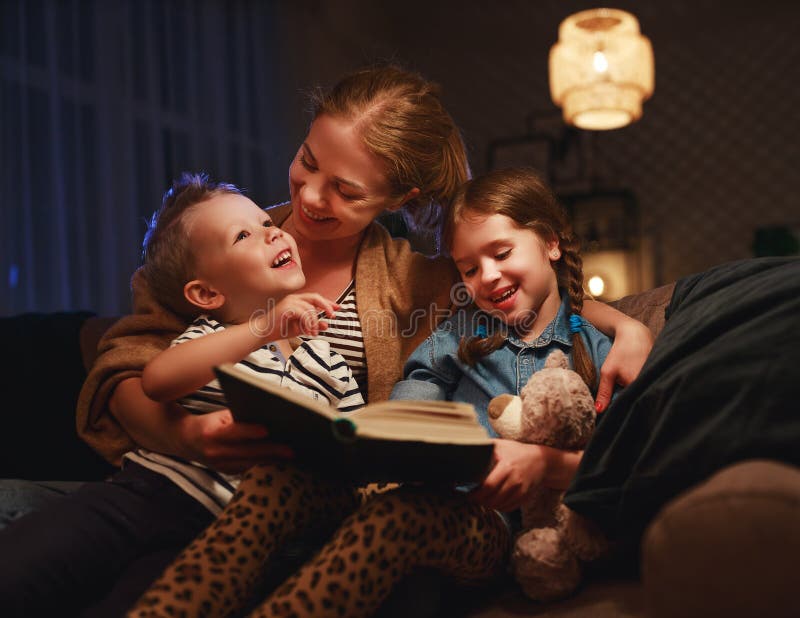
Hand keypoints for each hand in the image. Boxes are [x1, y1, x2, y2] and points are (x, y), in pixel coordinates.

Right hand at [177, 407, 293, 473]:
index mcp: (212, 434)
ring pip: (251, 464)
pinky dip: (265, 464)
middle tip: (291, 450)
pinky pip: (249, 469)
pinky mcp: (227, 472)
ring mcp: (220, 466)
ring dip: (272, 460)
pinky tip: (280, 460)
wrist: (186, 441)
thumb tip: (268, 412)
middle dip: (271, 451)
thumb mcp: (220, 416)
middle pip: (247, 452)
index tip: (267, 430)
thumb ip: (240, 417)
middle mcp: (215, 452)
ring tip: (291, 456)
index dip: (250, 431)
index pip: (234, 432)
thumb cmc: (210, 423)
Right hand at [269, 293, 338, 338]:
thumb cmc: (279, 329)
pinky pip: (304, 313)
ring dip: (315, 322)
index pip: (316, 298)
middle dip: (326, 306)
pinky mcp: (287, 308)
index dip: (328, 302)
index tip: (338, 308)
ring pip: (310, 308)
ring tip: (314, 333)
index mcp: (297, 300)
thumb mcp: (301, 328)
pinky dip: (309, 323)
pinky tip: (309, 332)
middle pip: (315, 297)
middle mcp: (294, 298)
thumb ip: (313, 325)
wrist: (263, 333)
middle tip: (332, 315)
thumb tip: (326, 325)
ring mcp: (290, 302)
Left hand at [468, 439, 546, 511]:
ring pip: (500, 505)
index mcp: (506, 466)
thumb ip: (485, 446)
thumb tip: (467, 446)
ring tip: (481, 500)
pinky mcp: (524, 497)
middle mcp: (515, 480)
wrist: (542, 461)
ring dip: (488, 506)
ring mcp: (521, 490)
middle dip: (480, 501)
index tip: (469, 494)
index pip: (489, 485)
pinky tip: (493, 502)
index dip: (476, 493)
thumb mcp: (502, 444)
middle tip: (472, 499)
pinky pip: (509, 508)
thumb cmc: (517, 452)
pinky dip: (499, 508)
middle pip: (493, 499)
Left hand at [595, 320, 653, 411]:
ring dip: (636, 397)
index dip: (621, 410)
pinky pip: (649, 388)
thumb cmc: (621, 351)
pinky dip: (643, 389)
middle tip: (621, 404)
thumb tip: (598, 411)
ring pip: (643, 394)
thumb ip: (604, 392)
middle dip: (629, 404)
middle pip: (638, 401)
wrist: (636, 334)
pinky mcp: (659, 376)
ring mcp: (656, 379)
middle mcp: (650, 383)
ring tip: (629, 396)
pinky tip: (638, 388)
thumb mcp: (608, 372)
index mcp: (637, 384)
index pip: (630, 405)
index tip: (614, 414)